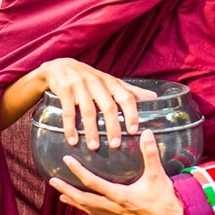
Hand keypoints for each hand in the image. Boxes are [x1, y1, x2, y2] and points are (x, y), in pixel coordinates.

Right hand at [39, 60, 156, 150]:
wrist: (59, 67)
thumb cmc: (90, 78)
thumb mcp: (111, 82)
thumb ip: (130, 91)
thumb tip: (155, 97)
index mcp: (112, 82)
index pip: (126, 97)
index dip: (131, 113)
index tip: (133, 131)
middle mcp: (98, 83)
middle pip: (108, 106)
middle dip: (112, 126)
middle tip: (115, 145)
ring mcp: (80, 85)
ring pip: (88, 110)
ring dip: (91, 130)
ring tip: (94, 147)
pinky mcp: (64, 89)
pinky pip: (68, 110)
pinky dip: (70, 126)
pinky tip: (72, 140)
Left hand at [50, 129, 183, 214]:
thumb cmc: (164, 198)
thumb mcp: (157, 174)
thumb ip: (150, 153)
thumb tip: (146, 133)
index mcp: (120, 195)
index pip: (93, 183)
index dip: (78, 171)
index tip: (67, 160)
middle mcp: (112, 207)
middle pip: (83, 199)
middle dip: (66, 190)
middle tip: (52, 182)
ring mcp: (113, 214)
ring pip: (87, 208)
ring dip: (72, 200)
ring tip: (60, 194)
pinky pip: (95, 213)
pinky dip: (84, 207)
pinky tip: (82, 204)